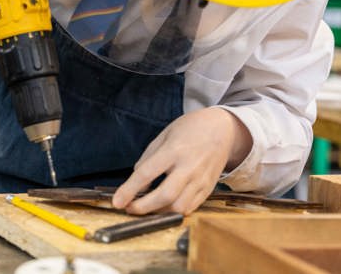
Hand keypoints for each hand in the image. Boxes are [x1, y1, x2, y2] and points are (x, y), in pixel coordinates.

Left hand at [112, 107, 251, 215]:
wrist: (223, 129)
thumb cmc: (191, 128)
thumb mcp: (165, 134)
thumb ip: (149, 158)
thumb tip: (137, 183)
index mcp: (175, 149)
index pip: (147, 173)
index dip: (129, 190)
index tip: (117, 201)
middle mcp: (189, 167)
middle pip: (165, 196)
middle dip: (143, 207)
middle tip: (129, 209)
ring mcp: (201, 180)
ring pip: (178, 207)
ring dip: (158, 212)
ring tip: (146, 207)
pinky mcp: (208, 189)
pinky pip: (190, 208)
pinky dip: (174, 211)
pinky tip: (164, 206)